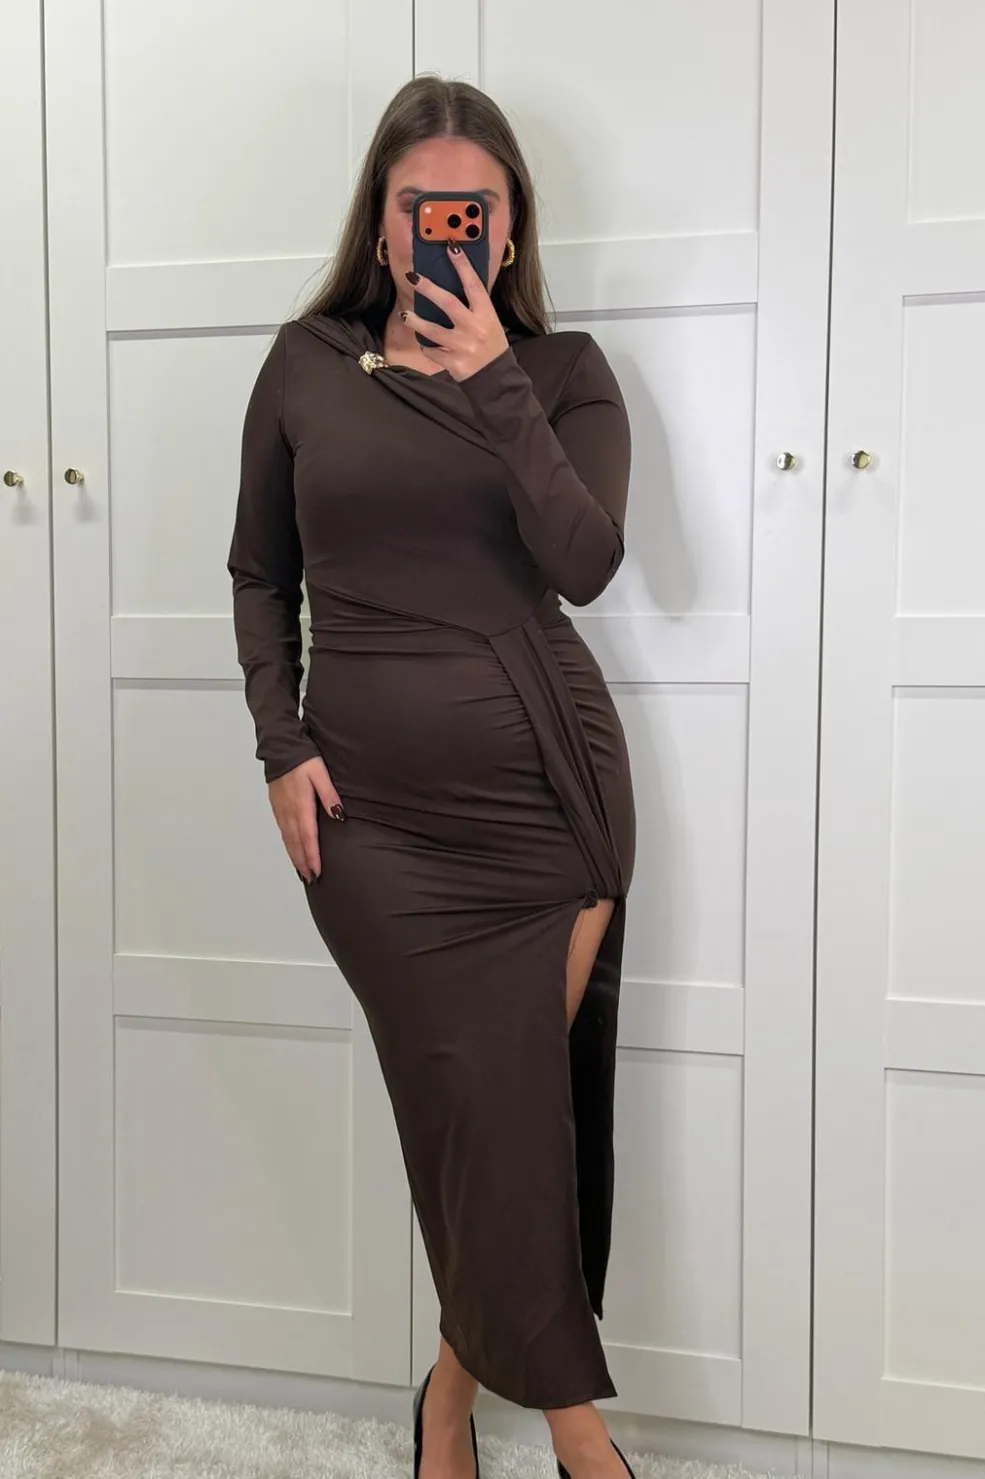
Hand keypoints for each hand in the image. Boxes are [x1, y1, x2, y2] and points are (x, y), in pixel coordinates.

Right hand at [268, 755, 344, 883]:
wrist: (281, 749)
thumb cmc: (304, 760)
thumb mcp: (321, 774)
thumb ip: (330, 795)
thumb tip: (339, 816)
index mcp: (301, 805)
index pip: (308, 837)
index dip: (312, 856)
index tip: (317, 872)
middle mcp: (289, 811)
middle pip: (296, 843)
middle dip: (303, 863)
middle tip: (311, 880)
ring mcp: (281, 810)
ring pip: (288, 840)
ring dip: (295, 857)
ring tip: (302, 873)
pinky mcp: (277, 807)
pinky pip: (283, 832)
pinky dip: (288, 845)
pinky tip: (292, 852)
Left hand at [402, 244, 508, 380]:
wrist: (496, 379)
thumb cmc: (491, 345)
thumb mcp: (489, 322)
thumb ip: (474, 307)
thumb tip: (452, 284)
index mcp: (486, 314)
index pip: (473, 285)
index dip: (462, 265)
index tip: (451, 247)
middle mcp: (474, 328)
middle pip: (447, 303)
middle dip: (428, 288)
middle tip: (413, 277)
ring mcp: (462, 346)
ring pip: (432, 330)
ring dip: (416, 322)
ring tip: (405, 315)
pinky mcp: (453, 363)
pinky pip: (432, 352)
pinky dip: (426, 346)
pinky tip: (423, 342)